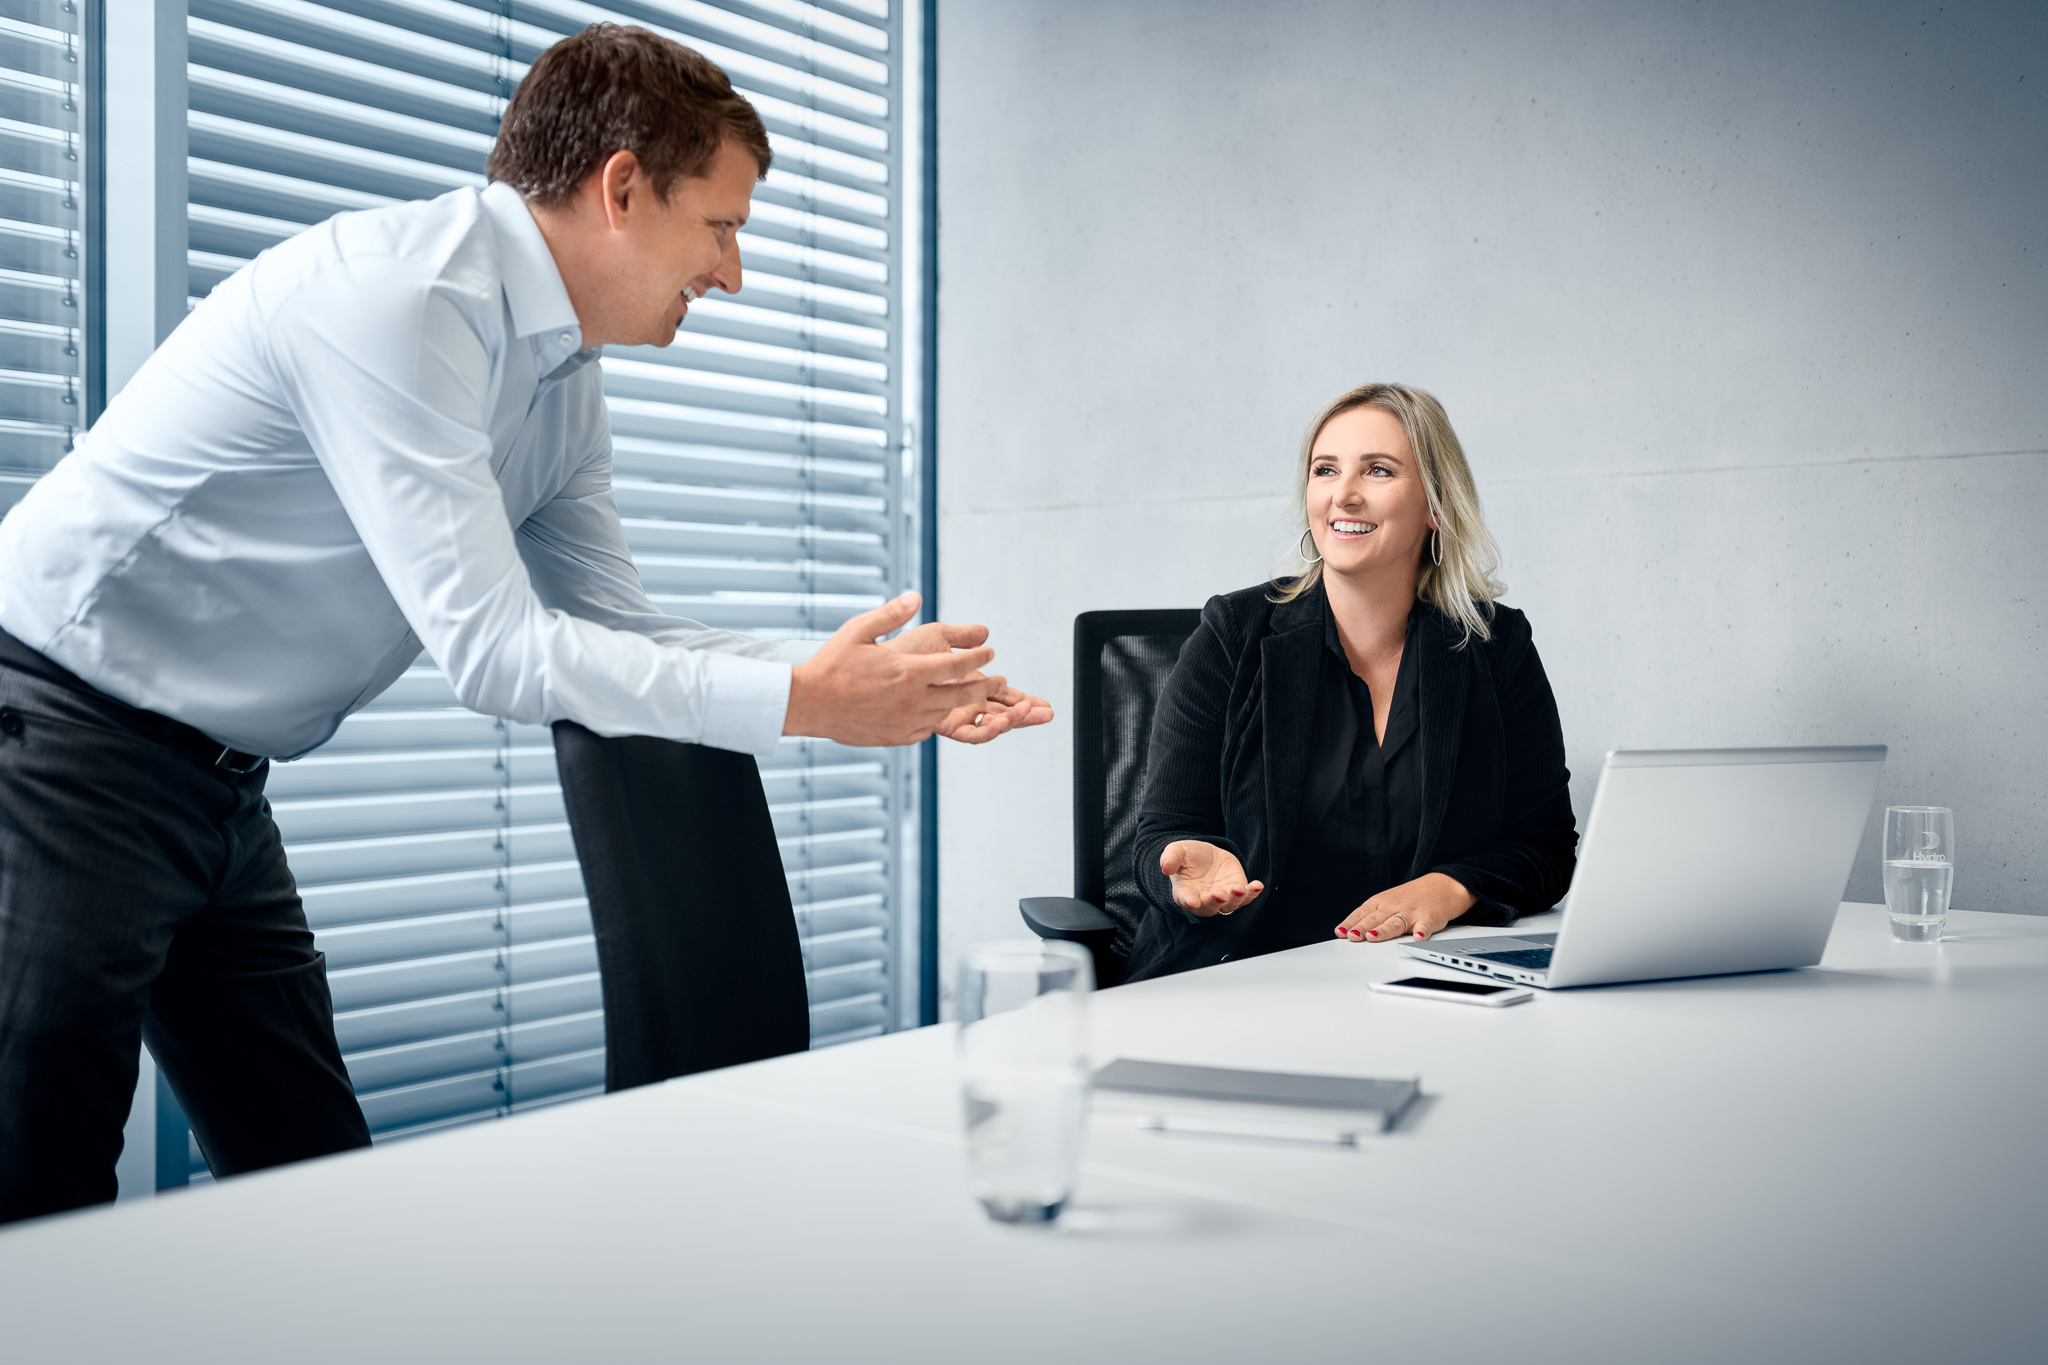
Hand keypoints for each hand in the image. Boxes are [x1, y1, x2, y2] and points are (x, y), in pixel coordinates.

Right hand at [784, 593, 1000, 745]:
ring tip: (971, 693)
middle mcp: (913, 699)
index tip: (991, 654)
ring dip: (962, 702)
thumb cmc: (832, 664)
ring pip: (946, 713)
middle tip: (1000, 681)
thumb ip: (892, 614)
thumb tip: (916, 597)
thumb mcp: (860, 629)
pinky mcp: (896, 737)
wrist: (809, 703)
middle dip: (985, 686)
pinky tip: (935, 709)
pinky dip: (935, 718)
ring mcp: (905, 721)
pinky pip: (926, 729)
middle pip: (962, 694)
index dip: (979, 659)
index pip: (958, 666)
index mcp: (909, 671)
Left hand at [882, 622, 1054, 744]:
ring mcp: (951, 715)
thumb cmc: (898, 651)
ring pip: (989, 726)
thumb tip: (986, 633)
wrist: (871, 666)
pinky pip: (971, 733)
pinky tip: (1002, 721)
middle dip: (1025, 716)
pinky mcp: (941, 725)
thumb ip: (962, 636)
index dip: (1023, 700)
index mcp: (963, 685)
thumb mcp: (935, 636)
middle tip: (1046, 713)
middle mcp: (959, 704)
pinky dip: (990, 729)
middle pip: (1000, 714)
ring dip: (1011, 721)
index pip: (1000, 696)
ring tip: (1027, 713)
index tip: (1043, 703)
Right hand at [1160, 840, 1264, 917]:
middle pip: (1210, 907)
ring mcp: (1222, 897)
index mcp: (1185, 892)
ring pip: (1230, 905)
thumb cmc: (1188, 857)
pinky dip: (1252, 892)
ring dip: (1236, 899)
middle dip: (1215, 901)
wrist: (1206, 855)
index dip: (1189, 901)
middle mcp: (1204, 900)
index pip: (1186, 900)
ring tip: (1240, 889)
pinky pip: (1246, 896)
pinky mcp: (1238, 892)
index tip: (1192, 901)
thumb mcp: (1177, 851)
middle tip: (1219, 894)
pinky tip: (1257, 885)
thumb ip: (1171, 858)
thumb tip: (1165, 867)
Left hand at [1336, 873, 1476, 942]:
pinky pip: (1425, 926)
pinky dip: (1422, 932)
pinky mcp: (1429, 918)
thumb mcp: (1385, 903)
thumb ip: (1368, 917)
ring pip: (1395, 923)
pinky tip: (1418, 938)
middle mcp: (1393, 907)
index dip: (1351, 923)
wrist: (1440, 886)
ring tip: (1374, 937)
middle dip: (1363, 928)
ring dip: (1384, 930)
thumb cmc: (1408, 898)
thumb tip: (1346, 932)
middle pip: (1376, 919)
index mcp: (1380, 903)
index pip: (1362, 914)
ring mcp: (1411, 912)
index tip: (1341, 932)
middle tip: (1353, 936)